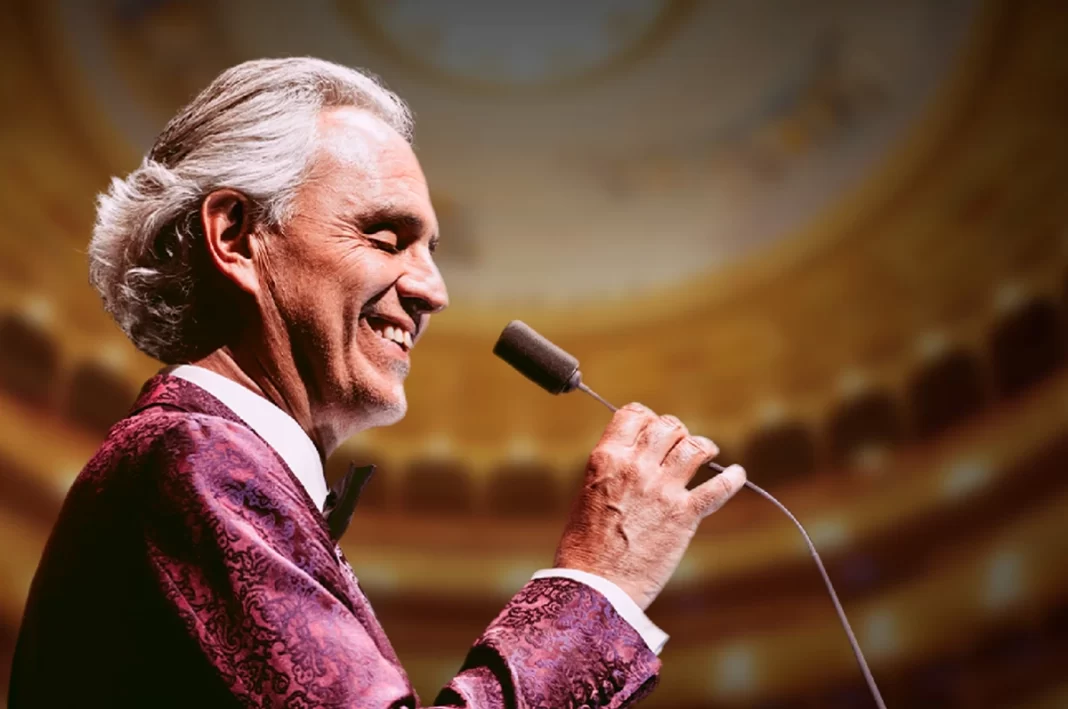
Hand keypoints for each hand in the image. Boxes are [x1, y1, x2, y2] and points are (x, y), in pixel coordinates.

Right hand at [554, 403, 746, 609]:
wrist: (596, 586)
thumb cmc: (585, 546)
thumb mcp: (589, 493)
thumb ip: (613, 470)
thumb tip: (635, 458)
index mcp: (607, 458)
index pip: (634, 414)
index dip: (647, 418)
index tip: (653, 428)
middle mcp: (636, 467)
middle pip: (668, 426)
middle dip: (676, 431)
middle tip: (679, 443)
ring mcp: (663, 489)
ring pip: (694, 447)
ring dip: (703, 447)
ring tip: (707, 453)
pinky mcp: (685, 515)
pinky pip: (719, 487)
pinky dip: (733, 478)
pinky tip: (738, 474)